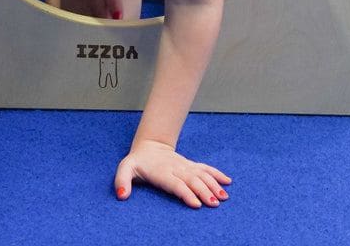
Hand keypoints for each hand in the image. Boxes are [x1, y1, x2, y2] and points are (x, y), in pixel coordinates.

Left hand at [113, 140, 230, 207]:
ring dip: (213, 184)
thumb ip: (122, 181)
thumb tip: (122, 196)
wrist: (149, 146)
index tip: (197, 203)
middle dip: (204, 191)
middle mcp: (176, 169)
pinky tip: (227, 181)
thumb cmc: (137, 162)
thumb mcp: (125, 169)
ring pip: (201, 174)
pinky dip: (216, 174)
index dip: (186, 193)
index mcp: (162, 173)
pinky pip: (205, 169)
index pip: (176, 184)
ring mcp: (185, 166)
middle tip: (215, 203)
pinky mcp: (190, 165)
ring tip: (224, 196)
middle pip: (192, 180)